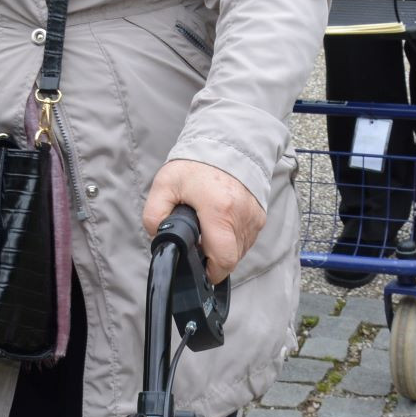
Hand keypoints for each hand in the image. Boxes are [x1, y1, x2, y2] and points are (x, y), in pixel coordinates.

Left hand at [140, 158, 264, 282]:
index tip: (198, 266)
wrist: (224, 145)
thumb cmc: (194, 166)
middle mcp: (241, 216)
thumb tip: (159, 239)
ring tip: (209, 229)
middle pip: (232, 259)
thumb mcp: (164, 186)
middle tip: (199, 245)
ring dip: (224, 249)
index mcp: (219, 210)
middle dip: (214, 261)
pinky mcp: (260, 216)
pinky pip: (247, 240)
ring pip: (240, 251)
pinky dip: (233, 239)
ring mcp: (254, 217)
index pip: (223, 259)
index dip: (210, 271)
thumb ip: (155, 216)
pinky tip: (221, 223)